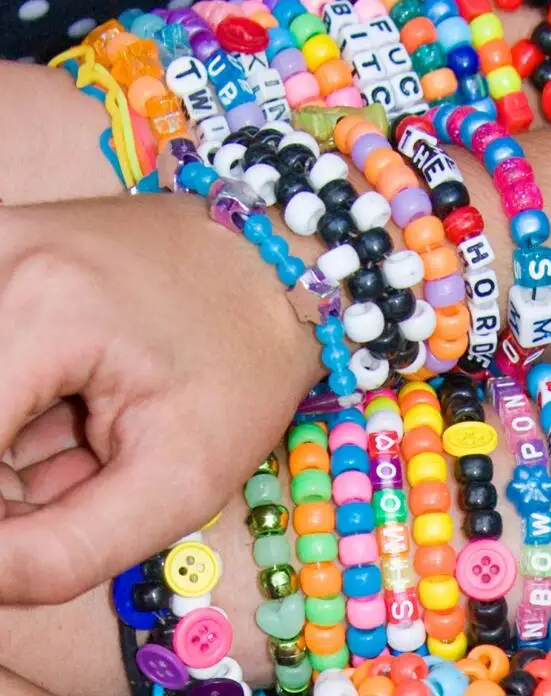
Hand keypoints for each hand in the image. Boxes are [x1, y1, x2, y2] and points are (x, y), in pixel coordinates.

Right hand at [0, 195, 318, 603]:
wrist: (277, 274)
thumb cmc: (246, 369)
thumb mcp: (178, 481)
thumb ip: (55, 552)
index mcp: (40, 306)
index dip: (9, 518)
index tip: (70, 509)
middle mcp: (0, 253)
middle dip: (15, 478)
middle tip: (90, 472)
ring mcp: (0, 243)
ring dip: (15, 445)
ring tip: (94, 434)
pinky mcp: (3, 249)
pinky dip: (17, 408)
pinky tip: (78, 406)